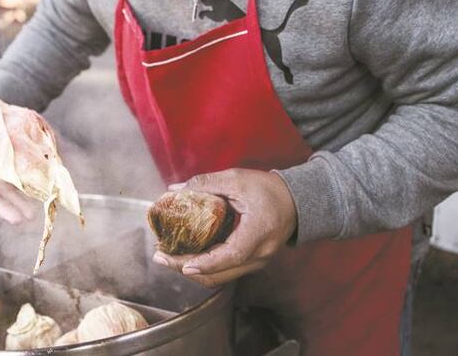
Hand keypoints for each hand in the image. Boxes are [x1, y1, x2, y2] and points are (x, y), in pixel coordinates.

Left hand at [151, 168, 296, 286]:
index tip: (183, 264)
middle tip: (161, 256)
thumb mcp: (237, 180)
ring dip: (193, 270)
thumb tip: (175, 190)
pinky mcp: (252, 261)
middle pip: (220, 274)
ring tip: (168, 256)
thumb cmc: (269, 189)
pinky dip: (204, 266)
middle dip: (187, 268)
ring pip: (221, 276)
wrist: (296, 201)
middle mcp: (259, 254)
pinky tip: (187, 254)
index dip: (206, 263)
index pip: (231, 255)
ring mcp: (257, 261)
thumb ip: (206, 184)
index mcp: (259, 233)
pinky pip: (225, 270)